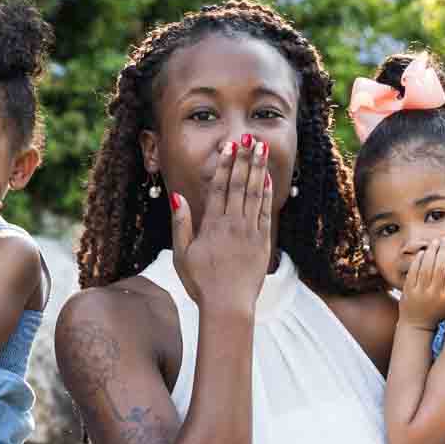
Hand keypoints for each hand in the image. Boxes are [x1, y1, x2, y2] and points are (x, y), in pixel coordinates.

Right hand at [171, 136, 271, 317]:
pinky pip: (265, 212)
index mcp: (211, 225)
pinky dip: (266, 193)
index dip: (224, 165)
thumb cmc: (200, 282)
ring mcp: (249, 232)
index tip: (229, 147)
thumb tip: (177, 196)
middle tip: (249, 138)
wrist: (228, 305)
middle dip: (243, 159)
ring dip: (257, 169)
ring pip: (253, 193)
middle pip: (238, 184)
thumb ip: (181, 223)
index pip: (218, 187)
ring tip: (260, 149)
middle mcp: (232, 224)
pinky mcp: (263, 242)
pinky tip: (267, 178)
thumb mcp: (182, 254)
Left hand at [397, 236, 444, 330]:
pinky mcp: (408, 291)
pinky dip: (418, 260)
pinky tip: (423, 252)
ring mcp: (420, 293)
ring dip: (431, 252)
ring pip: (426, 268)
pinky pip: (413, 272)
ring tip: (435, 242)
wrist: (416, 325)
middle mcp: (433, 295)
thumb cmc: (440, 313)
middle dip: (443, 251)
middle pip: (440, 268)